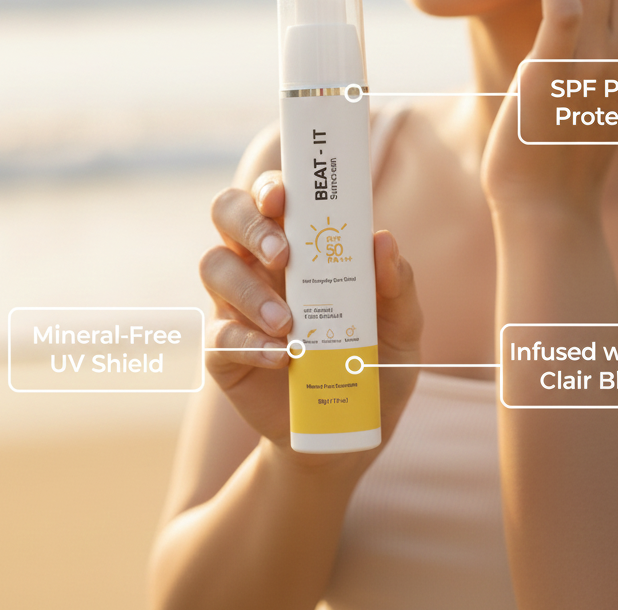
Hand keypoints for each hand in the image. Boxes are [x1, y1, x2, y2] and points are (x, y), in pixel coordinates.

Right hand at [200, 172, 422, 461]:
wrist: (347, 432)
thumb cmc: (376, 362)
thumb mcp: (403, 326)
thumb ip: (397, 284)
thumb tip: (383, 240)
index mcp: (302, 241)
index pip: (273, 194)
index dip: (270, 186)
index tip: (283, 198)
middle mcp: (261, 262)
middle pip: (228, 214)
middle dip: (250, 225)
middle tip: (284, 256)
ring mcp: (236, 304)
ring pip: (215, 267)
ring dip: (249, 290)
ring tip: (289, 323)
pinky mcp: (223, 352)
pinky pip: (218, 335)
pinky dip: (248, 342)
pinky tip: (282, 359)